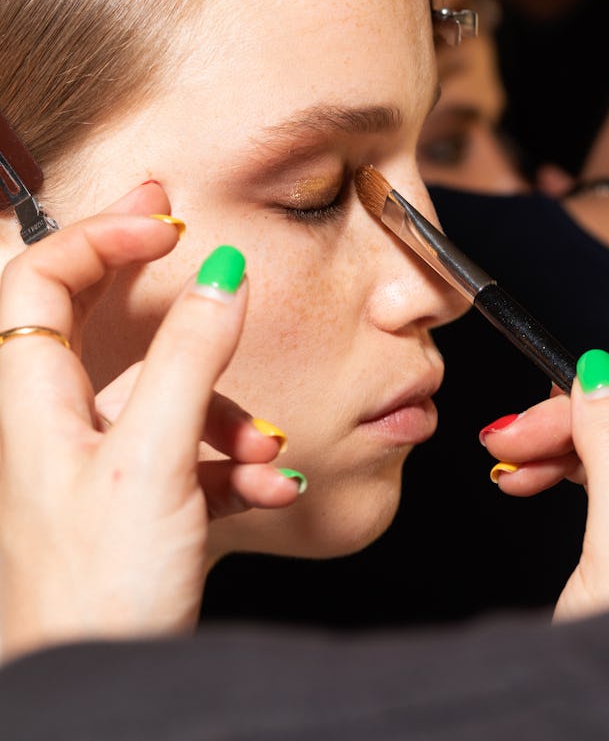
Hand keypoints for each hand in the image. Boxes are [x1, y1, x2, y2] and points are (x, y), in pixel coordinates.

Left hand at [0, 182, 300, 661]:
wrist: (103, 701)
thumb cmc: (99, 594)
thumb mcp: (152, 462)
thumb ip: (188, 359)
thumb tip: (220, 274)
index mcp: (34, 401)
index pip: (40, 278)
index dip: (99, 236)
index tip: (166, 224)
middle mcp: (55, 424)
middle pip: (93, 321)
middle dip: (154, 286)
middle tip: (196, 245)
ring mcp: (95, 462)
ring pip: (159, 392)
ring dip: (223, 408)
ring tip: (262, 450)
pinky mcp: (135, 500)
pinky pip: (187, 451)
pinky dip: (229, 460)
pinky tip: (267, 489)